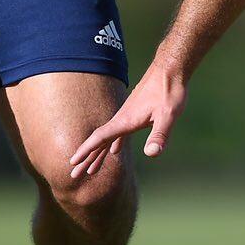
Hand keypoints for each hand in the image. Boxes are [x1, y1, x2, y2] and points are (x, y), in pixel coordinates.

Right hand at [69, 59, 186, 177]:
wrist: (171, 69)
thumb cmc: (170, 91)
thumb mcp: (168, 115)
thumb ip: (160, 134)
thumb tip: (152, 154)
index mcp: (125, 121)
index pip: (100, 138)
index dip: (86, 150)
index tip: (73, 162)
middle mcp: (122, 119)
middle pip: (100, 142)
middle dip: (86, 159)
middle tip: (74, 175)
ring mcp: (127, 116)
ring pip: (108, 139)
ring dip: (98, 154)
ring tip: (90, 170)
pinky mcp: (135, 114)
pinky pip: (119, 133)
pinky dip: (113, 144)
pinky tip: (114, 152)